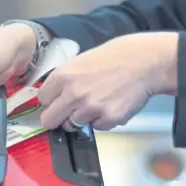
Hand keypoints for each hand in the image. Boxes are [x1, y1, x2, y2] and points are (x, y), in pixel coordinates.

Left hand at [38, 32, 178, 130]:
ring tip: (95, 103)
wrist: (144, 62)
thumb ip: (64, 79)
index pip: (42, 99)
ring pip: (72, 125)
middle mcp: (73, 94)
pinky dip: (101, 120)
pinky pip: (96, 127)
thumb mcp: (80, 61)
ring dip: (81, 118)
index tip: (56, 101)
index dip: (50, 101)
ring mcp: (90, 108)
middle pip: (49, 120)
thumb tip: (52, 97)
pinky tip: (109, 105)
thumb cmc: (113, 58)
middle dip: (57, 118)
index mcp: (63, 76)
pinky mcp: (108, 119)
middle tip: (67, 113)